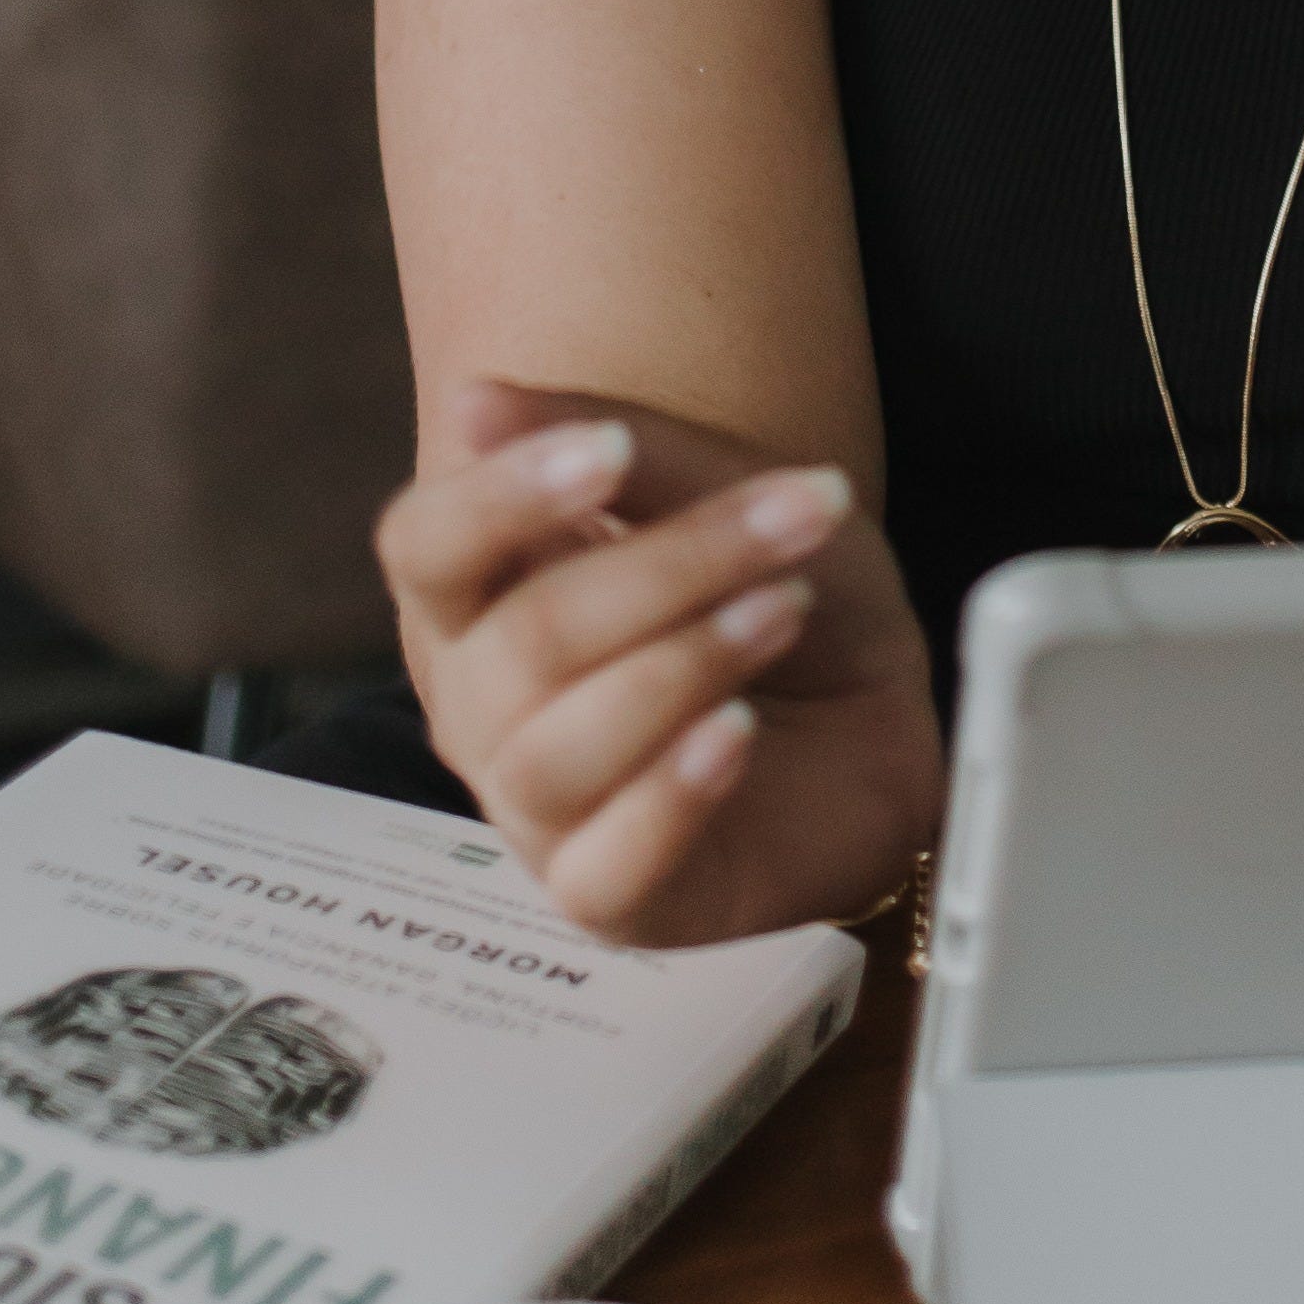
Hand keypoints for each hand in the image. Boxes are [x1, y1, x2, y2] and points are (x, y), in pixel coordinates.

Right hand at [376, 379, 945, 943]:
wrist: (877, 717)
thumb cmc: (778, 597)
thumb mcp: (730, 494)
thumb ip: (624, 447)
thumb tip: (474, 403)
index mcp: (483, 600)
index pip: (426, 546)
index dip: (502, 497)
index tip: (612, 450)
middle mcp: (485, 710)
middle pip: (523, 640)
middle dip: (669, 568)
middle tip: (792, 517)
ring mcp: (540, 812)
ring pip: (557, 752)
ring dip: (685, 666)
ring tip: (786, 609)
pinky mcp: (610, 900)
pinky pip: (602, 872)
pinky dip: (671, 795)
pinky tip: (738, 734)